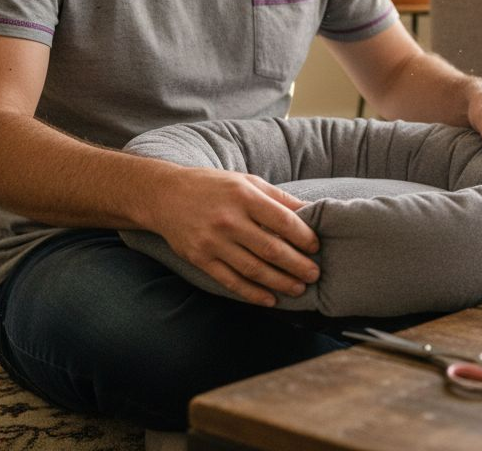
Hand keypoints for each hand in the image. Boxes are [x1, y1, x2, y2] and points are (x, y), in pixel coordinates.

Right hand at [147, 167, 319, 306]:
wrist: (165, 196)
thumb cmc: (213, 186)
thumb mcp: (246, 181)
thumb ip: (277, 197)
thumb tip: (309, 213)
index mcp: (244, 196)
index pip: (283, 220)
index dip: (303, 237)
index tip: (316, 247)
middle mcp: (229, 220)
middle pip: (271, 249)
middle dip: (297, 265)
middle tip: (314, 275)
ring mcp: (212, 242)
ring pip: (253, 269)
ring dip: (280, 282)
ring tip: (299, 289)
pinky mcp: (200, 259)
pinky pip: (230, 281)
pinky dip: (252, 294)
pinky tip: (270, 299)